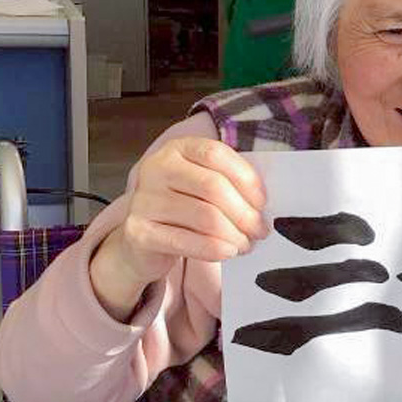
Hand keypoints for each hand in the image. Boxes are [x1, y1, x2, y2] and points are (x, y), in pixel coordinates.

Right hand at [90, 138, 267, 319]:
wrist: (140, 242)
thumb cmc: (181, 211)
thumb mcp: (200, 187)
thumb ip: (227, 183)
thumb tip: (261, 203)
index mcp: (176, 149)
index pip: (216, 154)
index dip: (246, 178)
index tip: (262, 202)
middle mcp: (156, 168)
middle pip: (213, 187)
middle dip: (245, 213)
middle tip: (260, 231)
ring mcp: (145, 199)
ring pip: (205, 216)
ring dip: (234, 235)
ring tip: (245, 244)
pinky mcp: (139, 230)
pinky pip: (187, 241)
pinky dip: (215, 249)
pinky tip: (229, 252)